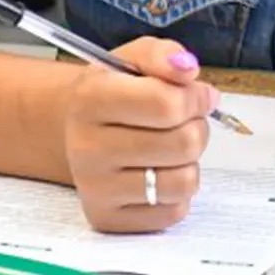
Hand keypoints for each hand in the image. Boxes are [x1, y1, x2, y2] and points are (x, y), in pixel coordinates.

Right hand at [62, 38, 218, 232]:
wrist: (77, 130)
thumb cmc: (114, 92)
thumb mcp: (133, 59)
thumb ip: (163, 55)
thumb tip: (188, 70)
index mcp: (91, 99)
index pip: (168, 104)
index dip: (195, 97)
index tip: (193, 94)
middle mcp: (86, 147)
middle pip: (184, 143)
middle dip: (196, 127)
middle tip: (182, 121)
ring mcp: (95, 188)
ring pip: (184, 181)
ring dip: (190, 161)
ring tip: (171, 147)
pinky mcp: (107, 218)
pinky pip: (174, 211)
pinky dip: (176, 192)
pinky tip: (158, 173)